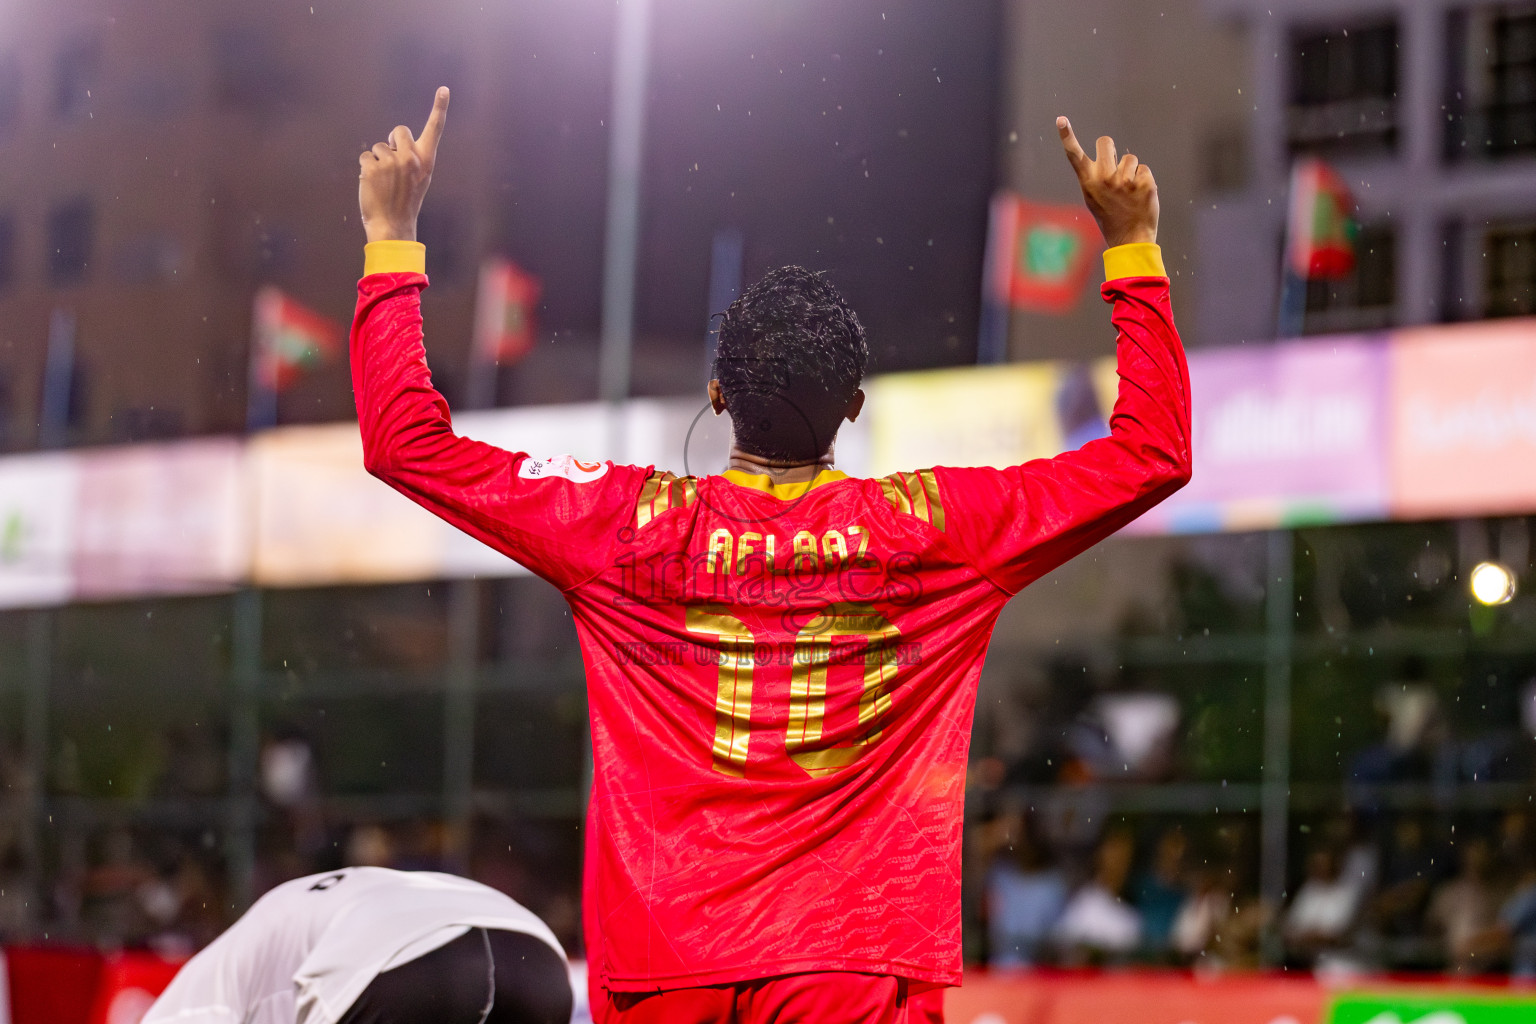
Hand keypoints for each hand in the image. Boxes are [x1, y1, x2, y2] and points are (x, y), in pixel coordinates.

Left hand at [359, 87, 449, 242]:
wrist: (392, 226)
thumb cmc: (404, 203)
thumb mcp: (418, 180)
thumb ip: (413, 159)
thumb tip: (394, 145)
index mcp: (426, 161)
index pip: (434, 130)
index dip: (439, 108)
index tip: (444, 89)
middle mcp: (411, 159)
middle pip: (399, 131)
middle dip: (393, 142)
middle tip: (393, 164)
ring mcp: (391, 163)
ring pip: (378, 147)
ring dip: (377, 161)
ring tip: (383, 183)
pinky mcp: (371, 167)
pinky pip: (365, 157)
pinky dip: (365, 169)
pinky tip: (372, 185)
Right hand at [1056, 116, 1157, 247]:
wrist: (1130, 238)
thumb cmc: (1110, 217)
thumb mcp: (1093, 199)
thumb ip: (1095, 177)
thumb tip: (1106, 156)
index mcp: (1088, 182)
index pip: (1075, 155)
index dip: (1067, 136)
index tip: (1061, 119)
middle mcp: (1104, 178)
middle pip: (1105, 142)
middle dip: (1110, 150)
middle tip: (1113, 168)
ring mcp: (1125, 180)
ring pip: (1129, 158)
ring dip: (1130, 171)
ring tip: (1128, 192)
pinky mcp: (1144, 183)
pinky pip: (1144, 169)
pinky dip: (1144, 181)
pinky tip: (1139, 196)